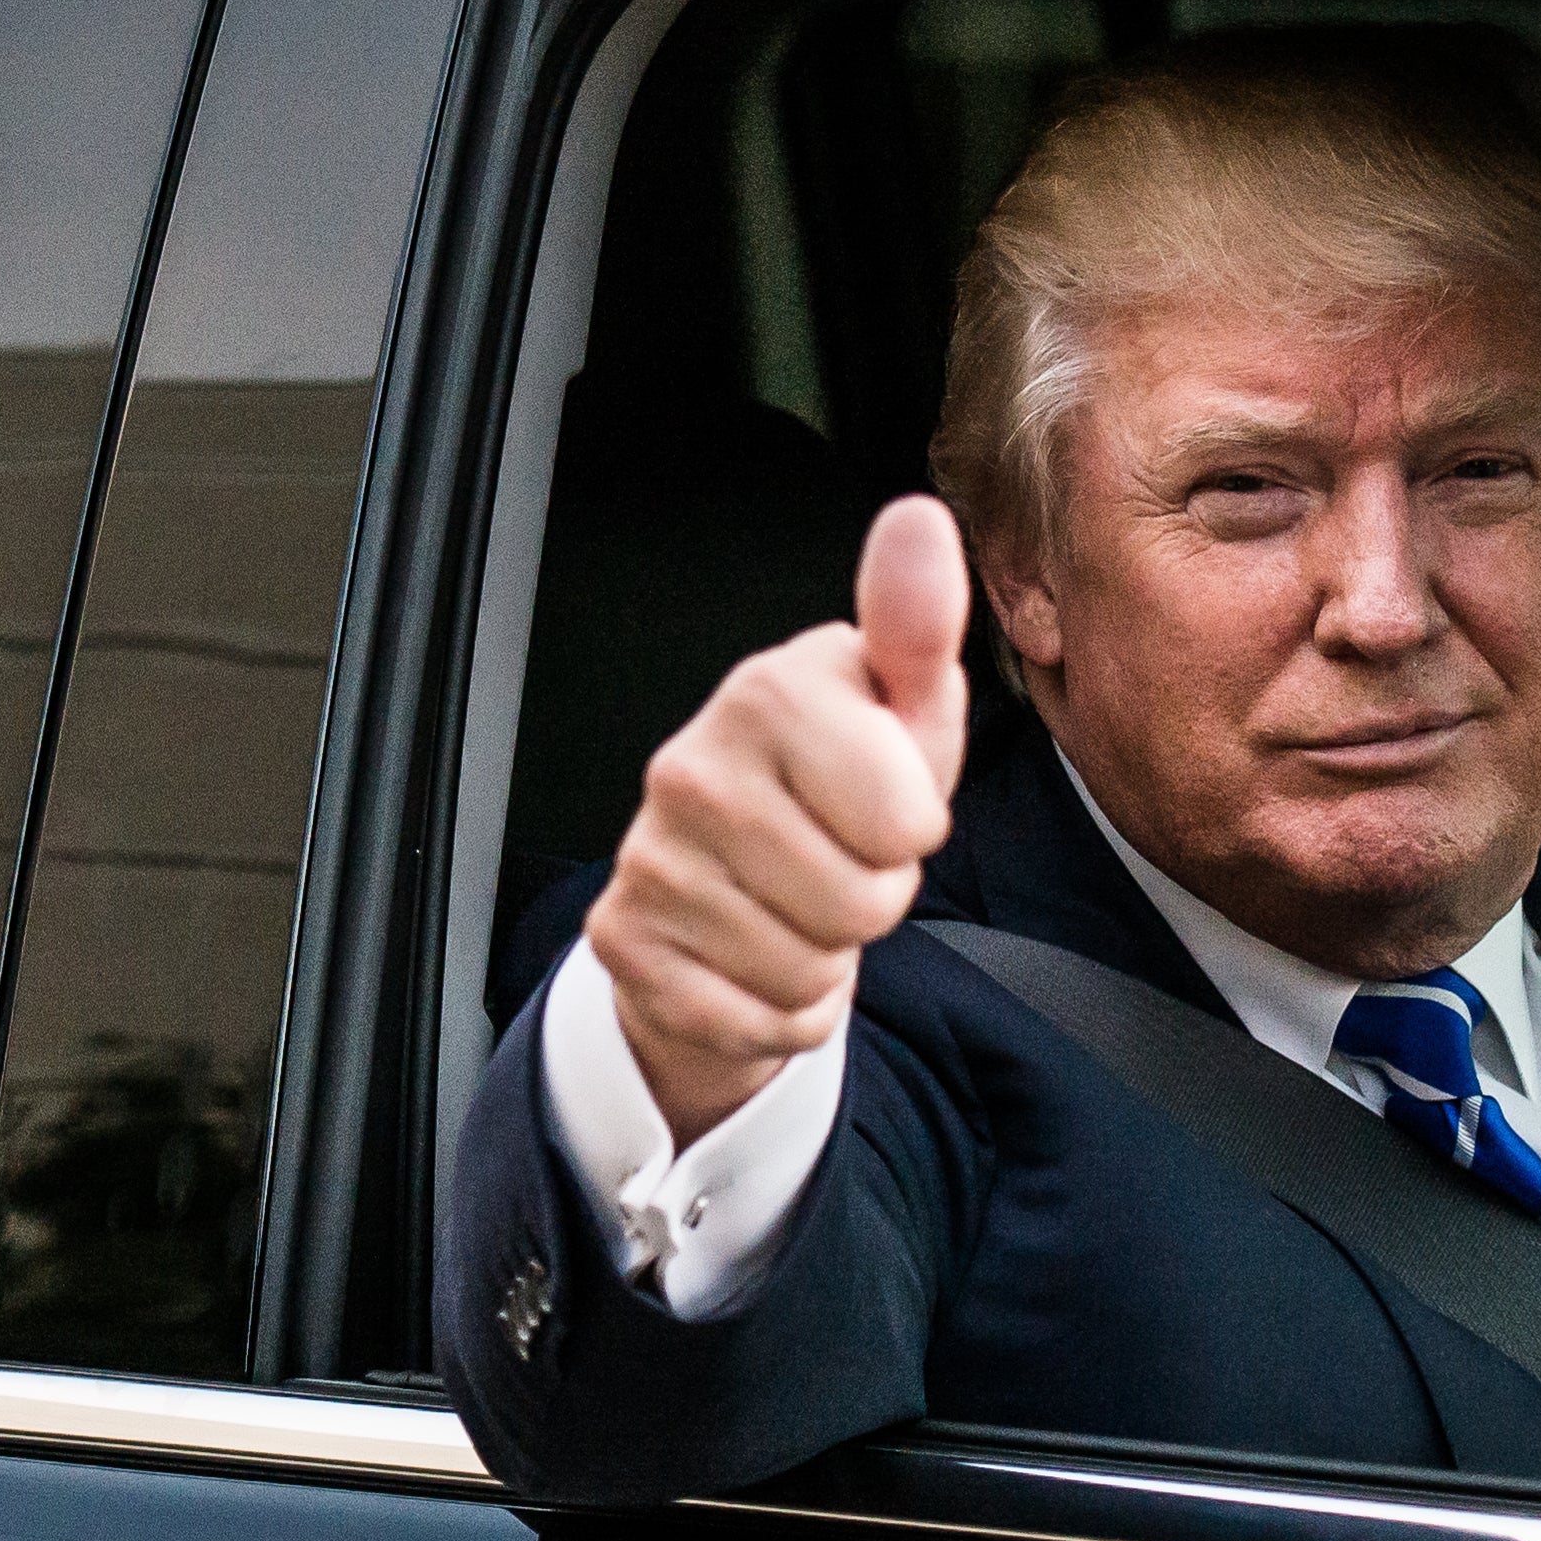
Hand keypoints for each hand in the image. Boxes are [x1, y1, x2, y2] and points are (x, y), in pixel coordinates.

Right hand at [587, 496, 973, 1144]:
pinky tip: (756, 955)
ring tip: (795, 903)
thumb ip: (917, 627)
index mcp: (767, 691)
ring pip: (812, 967)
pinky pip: (761, 1020)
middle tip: (837, 860)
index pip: (908, 818)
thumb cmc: (836, 787)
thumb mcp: (899, 710)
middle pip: (866, 902)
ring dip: (827, 956)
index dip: (915, 828)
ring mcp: (646, 858)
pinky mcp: (623, 944)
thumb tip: (917, 520)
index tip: (881, 801)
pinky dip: (781, 1011)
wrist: (730, 887)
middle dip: (875, 899)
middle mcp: (690, 766)